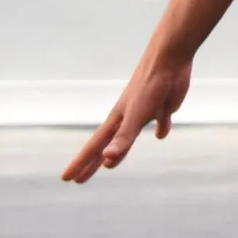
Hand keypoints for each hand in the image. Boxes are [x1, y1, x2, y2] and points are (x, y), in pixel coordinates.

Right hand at [61, 52, 192, 183]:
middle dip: (93, 163)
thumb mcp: (136, 115)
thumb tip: (107, 160)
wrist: (170, 58)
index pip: (95, 148)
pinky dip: (160, 128)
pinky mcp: (164, 106)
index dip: (81, 164)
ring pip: (129, 136)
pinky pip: (160, 121)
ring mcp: (145, 111)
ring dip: (120, 150)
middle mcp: (128, 117)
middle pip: (107, 146)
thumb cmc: (150, 86)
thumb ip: (123, 138)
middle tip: (79, 179)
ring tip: (111, 162)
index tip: (67, 178)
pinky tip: (160, 134)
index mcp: (117, 120)